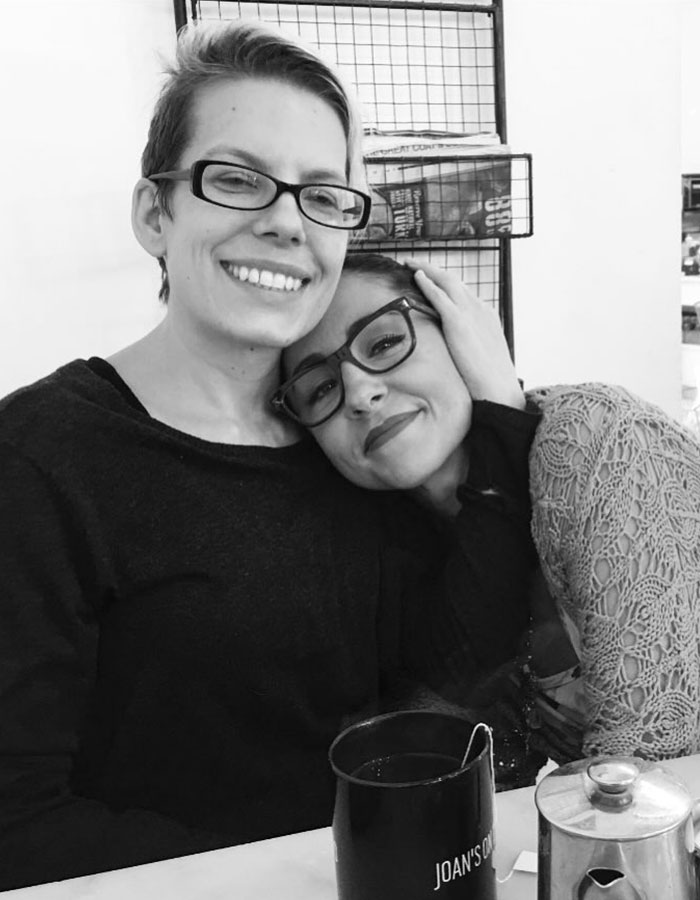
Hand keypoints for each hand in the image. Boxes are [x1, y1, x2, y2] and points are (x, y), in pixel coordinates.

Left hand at [407, 259, 524, 409]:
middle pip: (453, 281)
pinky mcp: (458, 322)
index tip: (430, 279)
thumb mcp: (480, 355)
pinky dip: (428, 283)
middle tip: (415, 264)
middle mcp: (479, 308)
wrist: (499, 389)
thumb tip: (457, 351)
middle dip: (434, 270)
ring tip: (410, 264)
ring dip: (427, 269)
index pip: (462, 292)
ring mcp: (469, 313)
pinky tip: (416, 276)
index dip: (444, 284)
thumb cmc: (490, 379)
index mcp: (486, 314)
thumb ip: (469, 345)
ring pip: (446, 281)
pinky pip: (439, 296)